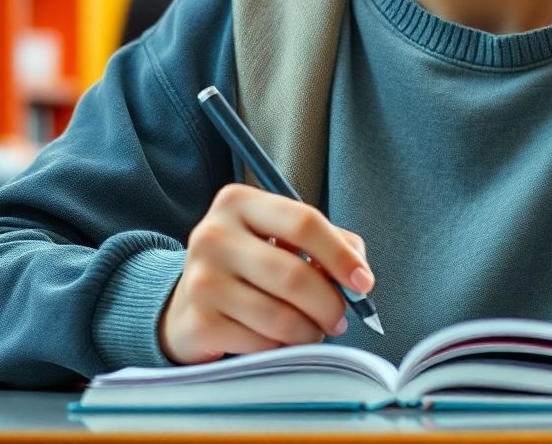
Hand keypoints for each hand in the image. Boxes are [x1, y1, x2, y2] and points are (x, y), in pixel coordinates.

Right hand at [159, 184, 373, 364]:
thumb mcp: (280, 237)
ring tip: (314, 330)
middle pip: (294, 274)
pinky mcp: (197, 324)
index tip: (364, 281)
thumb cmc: (248, 264)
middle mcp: (213, 235)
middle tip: (340, 317)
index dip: (340, 254)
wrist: (187, 302)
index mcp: (238, 201)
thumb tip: (359, 273)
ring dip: (309, 331)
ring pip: (280, 317)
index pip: (303, 221)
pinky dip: (282, 349)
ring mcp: (201, 280)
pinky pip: (260, 345)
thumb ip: (327, 241)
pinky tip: (281, 342)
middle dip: (329, 303)